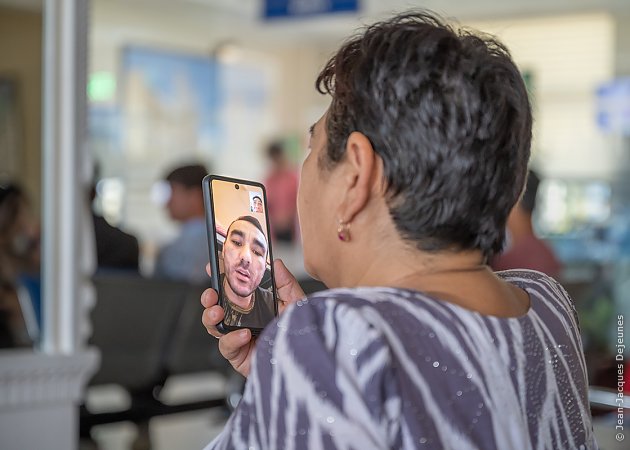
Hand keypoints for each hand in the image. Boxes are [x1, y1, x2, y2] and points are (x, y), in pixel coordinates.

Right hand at [201, 259, 304, 376]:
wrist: (305, 357)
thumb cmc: (299, 332)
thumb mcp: (295, 302)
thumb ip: (285, 282)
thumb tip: (276, 264)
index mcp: (253, 307)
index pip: (231, 292)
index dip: (219, 280)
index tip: (212, 268)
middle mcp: (243, 322)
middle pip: (216, 308)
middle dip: (208, 300)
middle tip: (211, 294)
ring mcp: (238, 339)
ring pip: (214, 328)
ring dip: (211, 318)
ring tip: (218, 312)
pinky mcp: (239, 356)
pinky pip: (227, 347)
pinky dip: (232, 339)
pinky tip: (242, 334)